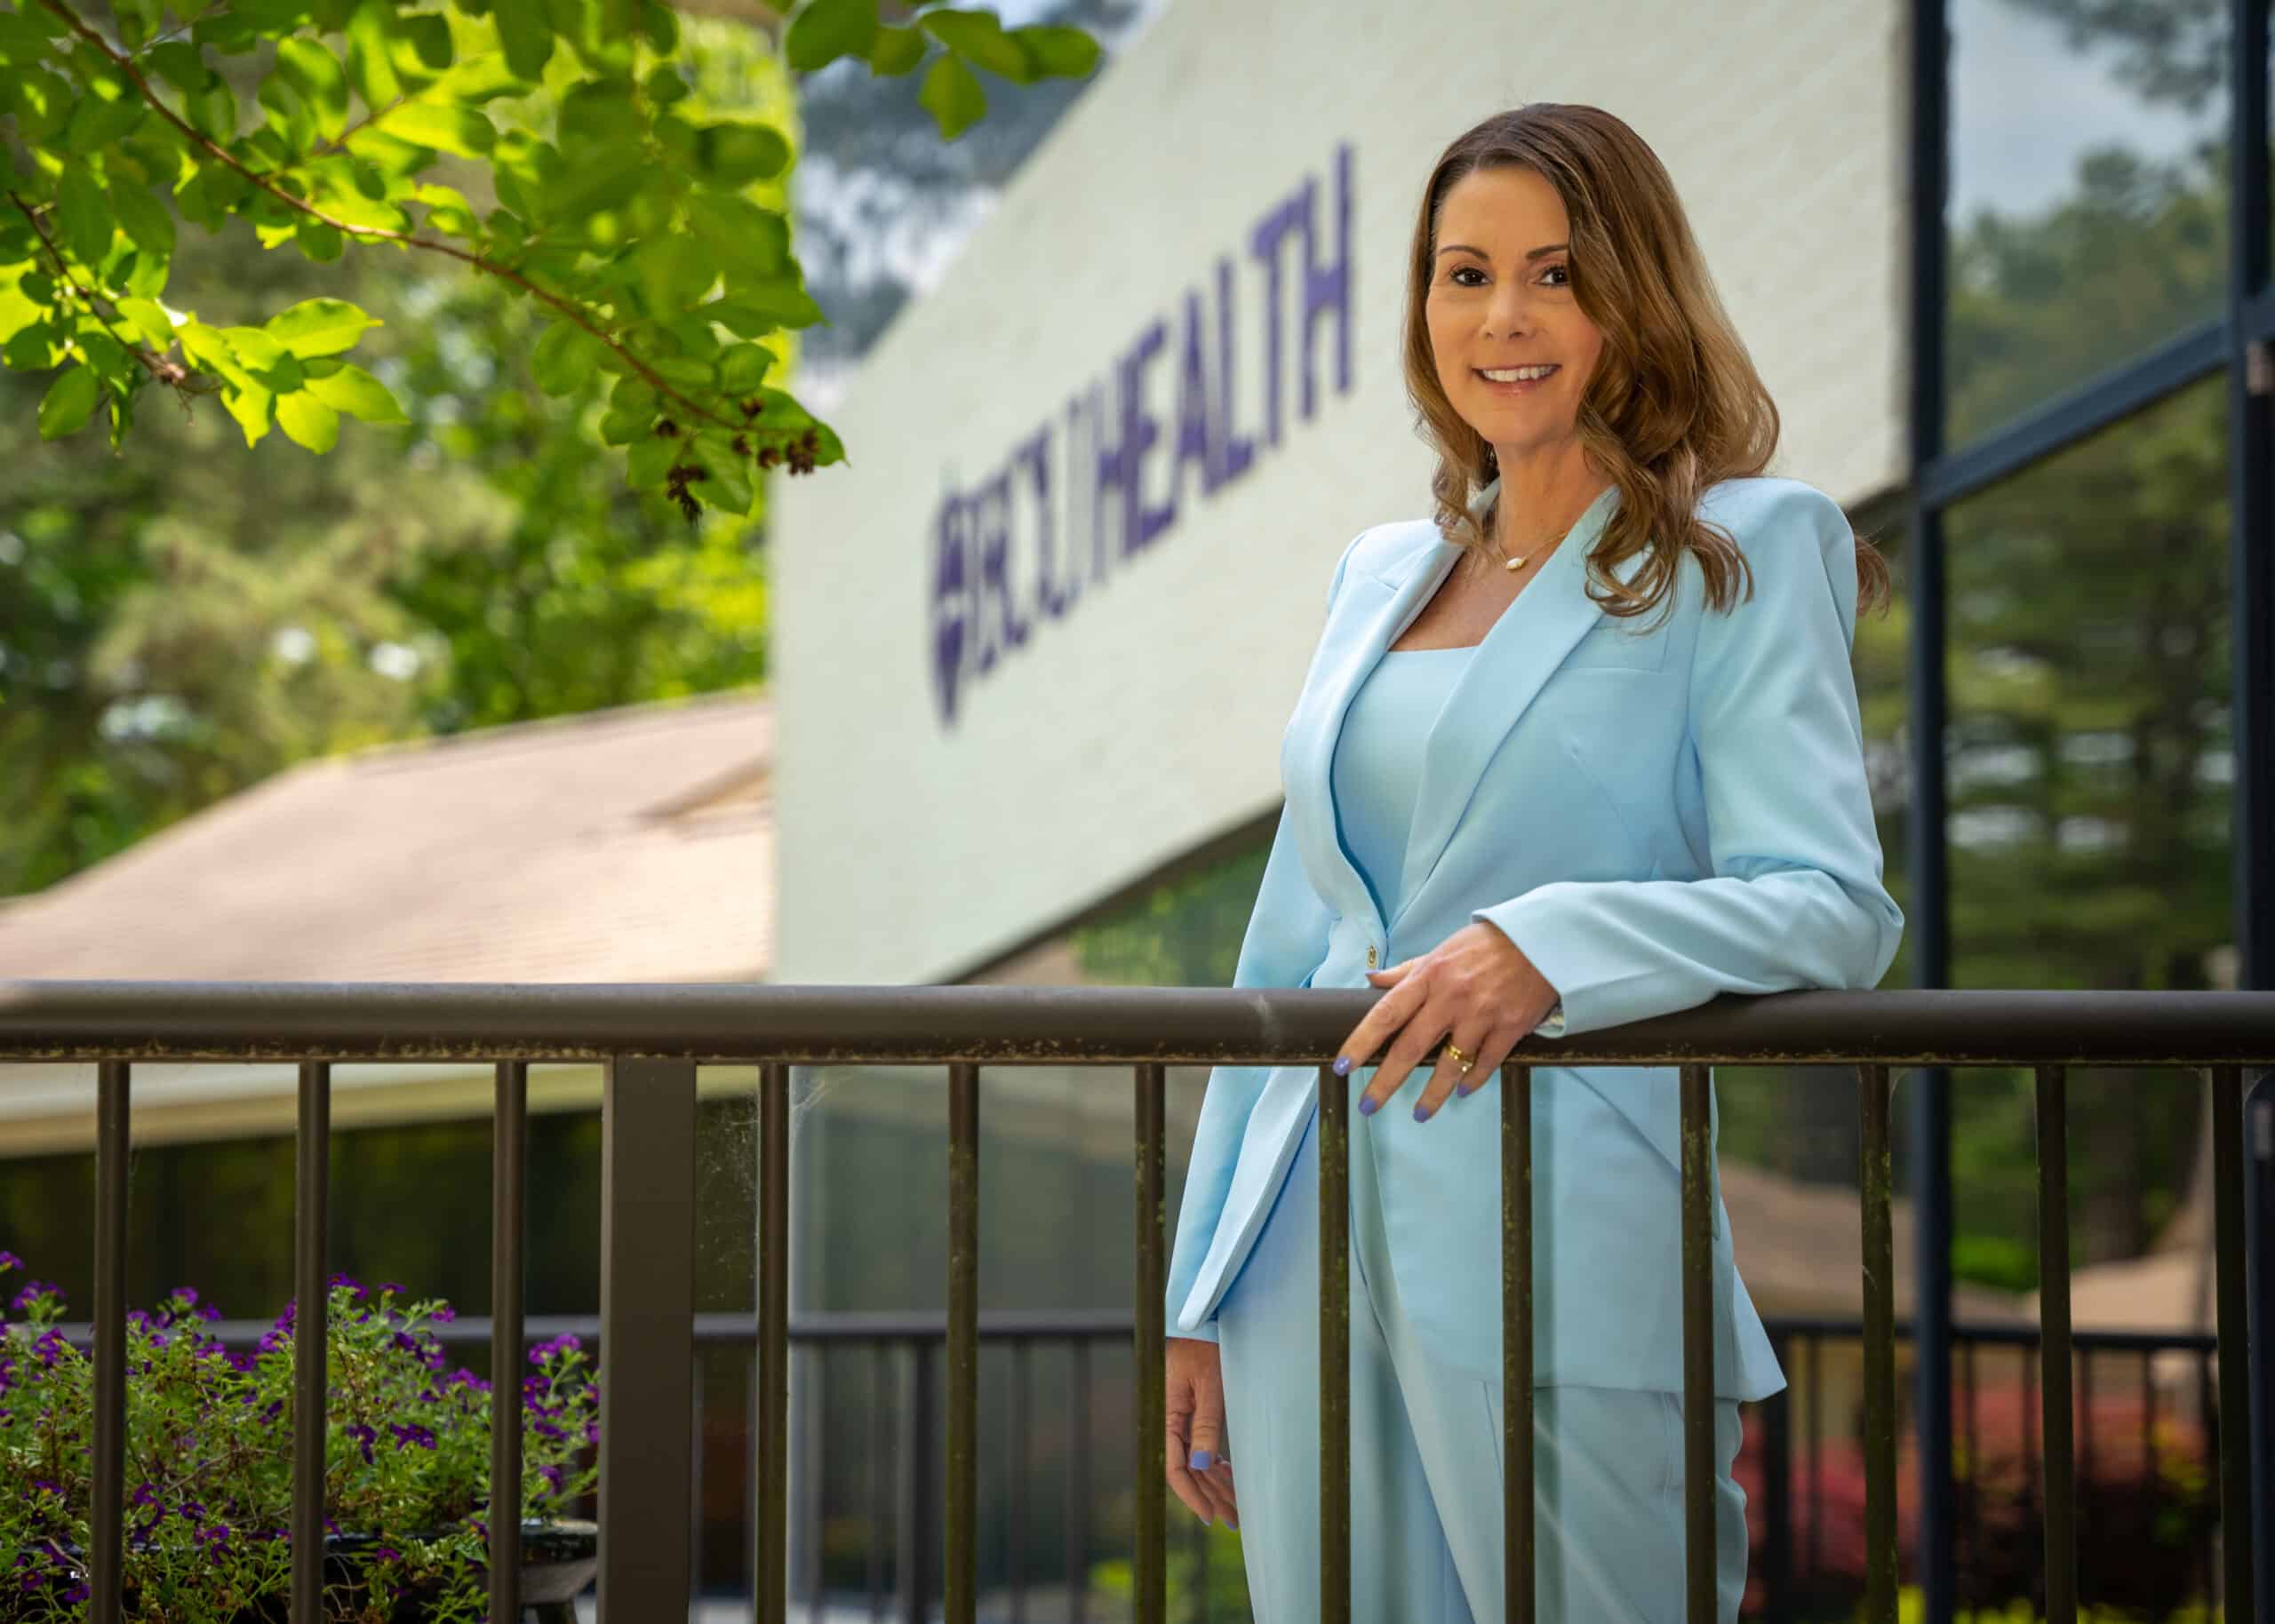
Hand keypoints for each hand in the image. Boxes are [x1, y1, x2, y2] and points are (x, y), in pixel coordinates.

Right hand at [1165, 1336, 1237, 1527]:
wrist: (1199, 1320)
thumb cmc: (1204, 1346)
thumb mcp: (1209, 1383)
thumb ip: (1205, 1423)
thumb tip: (1200, 1465)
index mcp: (1170, 1416)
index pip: (1176, 1468)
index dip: (1192, 1496)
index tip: (1210, 1516)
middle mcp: (1174, 1421)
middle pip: (1189, 1471)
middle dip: (1210, 1497)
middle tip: (1234, 1521)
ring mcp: (1184, 1417)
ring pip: (1197, 1461)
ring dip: (1215, 1484)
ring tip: (1236, 1506)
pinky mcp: (1194, 1411)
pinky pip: (1202, 1446)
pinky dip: (1215, 1464)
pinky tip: (1229, 1477)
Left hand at [1337, 921, 1558, 1123]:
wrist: (1542, 941)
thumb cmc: (1488, 944)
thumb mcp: (1442, 949)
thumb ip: (1408, 971)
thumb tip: (1373, 980)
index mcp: (1429, 976)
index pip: (1385, 1014)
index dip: (1361, 1043)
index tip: (1344, 1067)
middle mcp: (1451, 998)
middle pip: (1410, 1048)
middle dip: (1385, 1083)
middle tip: (1368, 1106)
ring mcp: (1481, 1015)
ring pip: (1450, 1066)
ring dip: (1432, 1095)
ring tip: (1420, 1114)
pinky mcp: (1509, 1028)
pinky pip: (1485, 1064)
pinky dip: (1472, 1081)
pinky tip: (1462, 1091)